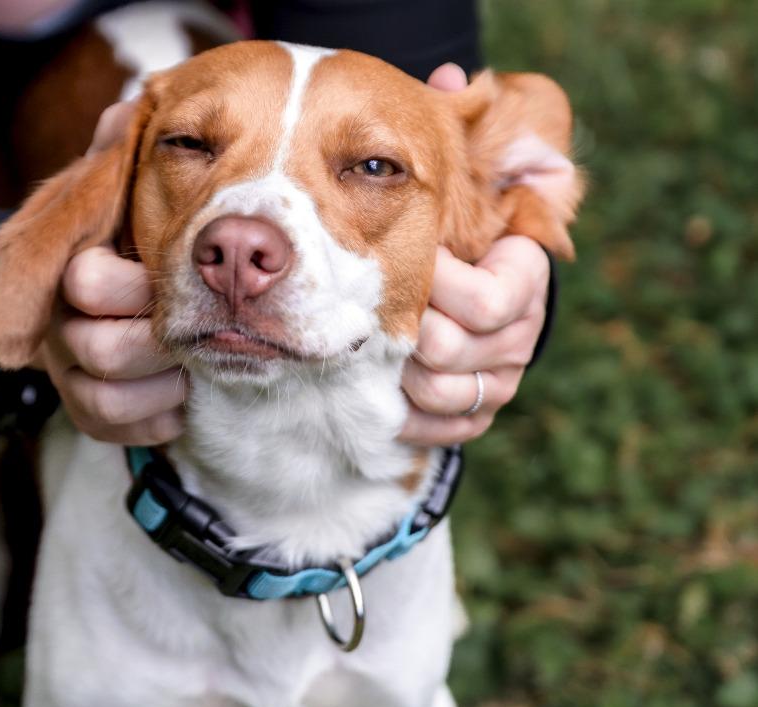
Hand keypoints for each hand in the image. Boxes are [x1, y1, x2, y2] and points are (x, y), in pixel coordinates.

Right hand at [39, 102, 185, 444]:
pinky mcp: (84, 411)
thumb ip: (121, 158)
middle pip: (101, 346)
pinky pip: (109, 432)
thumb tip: (125, 112)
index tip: (167, 284)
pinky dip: (154, 422)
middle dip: (157, 342)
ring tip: (187, 369)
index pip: (88, 282)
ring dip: (159, 387)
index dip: (137, 288)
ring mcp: (67, 369)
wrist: (115, 291)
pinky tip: (178, 402)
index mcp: (70, 264)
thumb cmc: (127, 236)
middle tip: (191, 333)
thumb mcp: (123, 189)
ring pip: (103, 397)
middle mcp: (60, 320)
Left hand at [398, 63, 550, 446]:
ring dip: (402, 374)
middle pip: (454, 349)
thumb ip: (463, 140)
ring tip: (379, 349)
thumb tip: (450, 78)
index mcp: (525, 277)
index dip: (443, 291)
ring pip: (443, 393)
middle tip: (379, 313)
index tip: (414, 271)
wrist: (469, 297)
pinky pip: (442, 430)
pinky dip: (406, 417)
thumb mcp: (468, 181)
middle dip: (411, 331)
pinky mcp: (477, 416)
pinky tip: (382, 396)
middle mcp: (520, 334)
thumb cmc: (461, 235)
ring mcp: (499, 379)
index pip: (489, 301)